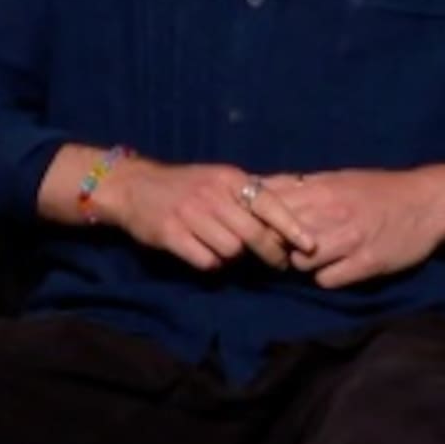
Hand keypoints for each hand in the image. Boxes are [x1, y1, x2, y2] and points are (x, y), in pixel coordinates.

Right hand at [101, 158, 317, 272]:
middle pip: (254, 234)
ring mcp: (191, 215)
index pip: (268, 202)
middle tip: (279, 264)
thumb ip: (247, 195)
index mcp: (228, 179)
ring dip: (233, 256)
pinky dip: (210, 262)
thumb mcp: (217, 179)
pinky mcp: (171, 235)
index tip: (310, 246)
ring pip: (231, 250)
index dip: (292, 226)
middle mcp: (212, 195)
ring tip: (225, 248)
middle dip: (271, 253)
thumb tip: (289, 212)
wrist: (134, 186)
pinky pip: (206, 260)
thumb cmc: (184, 185)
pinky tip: (203, 252)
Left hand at [259, 164, 444, 288]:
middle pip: (278, 235)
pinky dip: (325, 278)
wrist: (428, 201)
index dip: (256, 217)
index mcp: (320, 187)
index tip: (256, 225)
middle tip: (280, 248)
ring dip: (300, 263)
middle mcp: (330, 212)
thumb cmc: (378, 189)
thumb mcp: (336, 178)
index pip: (269, 204)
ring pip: (300, 262)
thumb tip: (261, 187)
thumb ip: (301, 186)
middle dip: (274, 244)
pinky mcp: (366, 264)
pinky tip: (335, 269)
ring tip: (312, 258)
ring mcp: (348, 239)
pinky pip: (326, 280)